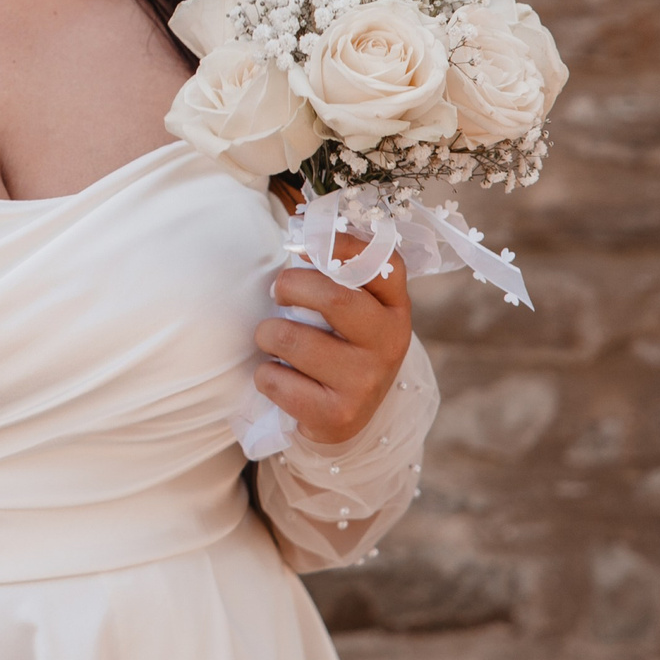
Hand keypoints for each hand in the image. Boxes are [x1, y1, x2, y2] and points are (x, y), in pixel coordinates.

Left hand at [253, 226, 411, 446]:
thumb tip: (302, 238)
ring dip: (267, 334)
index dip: (343, 245)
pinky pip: (276, 380)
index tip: (304, 246)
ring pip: (293, 339)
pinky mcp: (337, 415)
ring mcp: (366, 382)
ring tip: (273, 340)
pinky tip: (280, 377)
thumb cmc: (340, 348)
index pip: (384, 263)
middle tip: (279, 292)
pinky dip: (264, 375)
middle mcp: (389, 344)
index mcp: (395, 309)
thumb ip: (339, 277)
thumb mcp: (353, 313)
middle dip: (291, 287)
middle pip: (334, 297)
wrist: (345, 421)